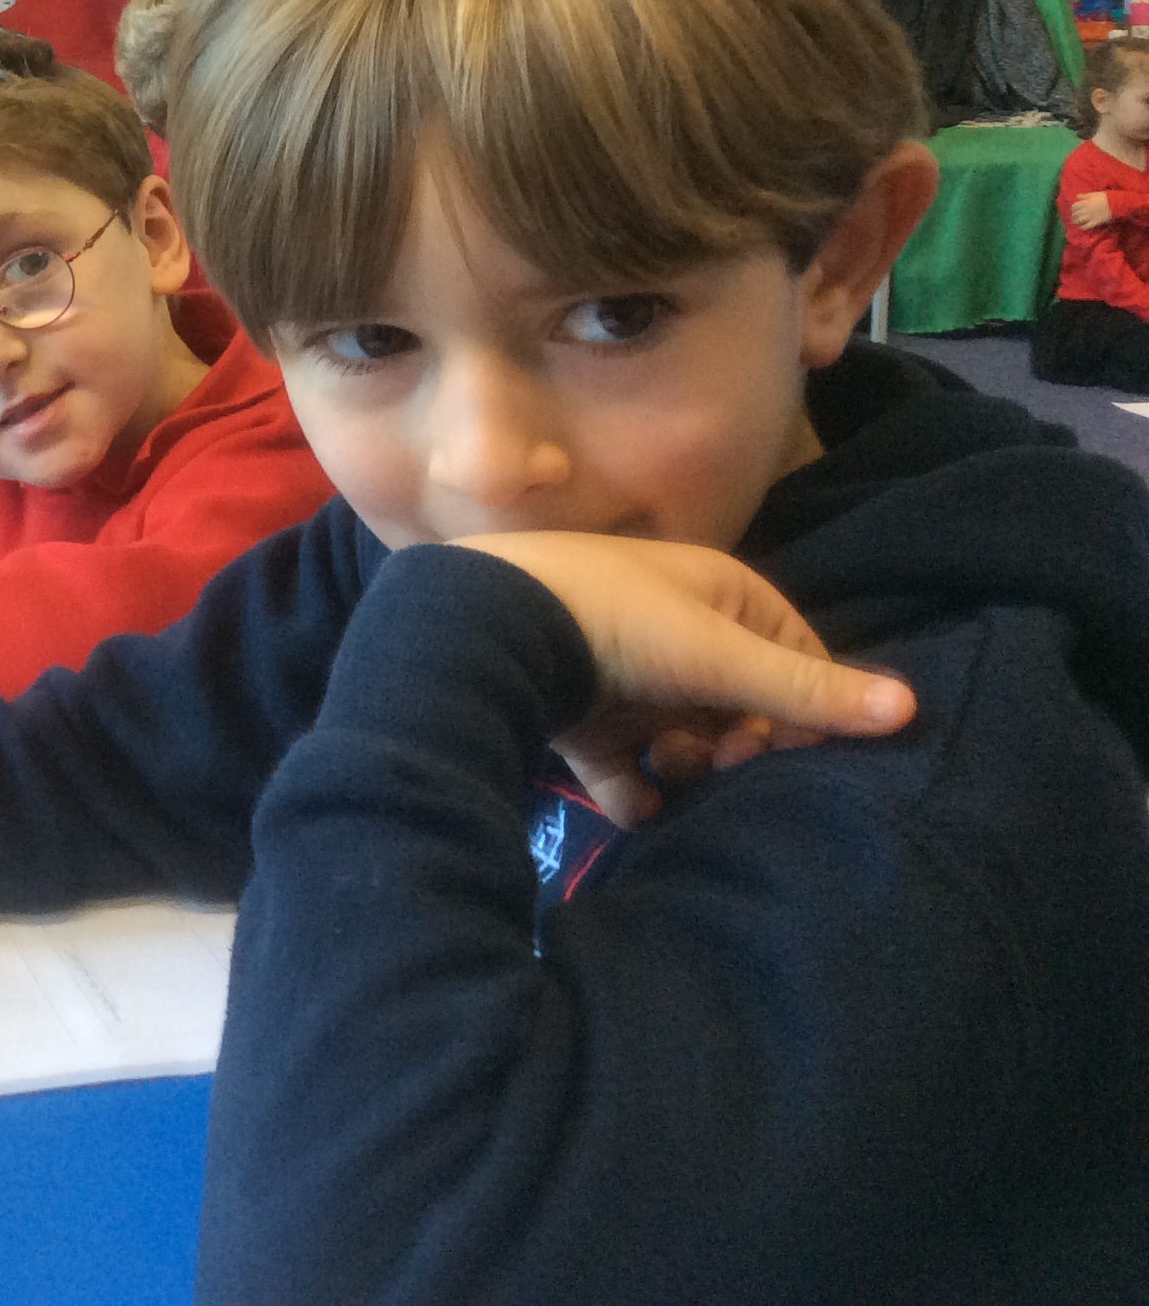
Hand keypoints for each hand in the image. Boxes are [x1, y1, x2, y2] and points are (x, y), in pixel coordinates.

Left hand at [453, 533, 915, 827]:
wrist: (488, 628)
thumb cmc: (617, 623)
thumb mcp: (717, 656)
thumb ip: (806, 691)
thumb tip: (912, 710)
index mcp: (719, 594)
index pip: (793, 656)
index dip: (801, 707)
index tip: (790, 745)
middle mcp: (677, 631)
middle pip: (741, 706)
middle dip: (740, 742)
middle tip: (723, 759)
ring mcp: (627, 678)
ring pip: (688, 741)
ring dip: (690, 766)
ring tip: (673, 768)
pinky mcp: (582, 723)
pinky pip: (629, 774)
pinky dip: (636, 796)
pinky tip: (639, 805)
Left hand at [1073, 191, 1113, 230]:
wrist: (1116, 204)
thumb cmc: (1106, 197)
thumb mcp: (1094, 194)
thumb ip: (1085, 196)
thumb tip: (1077, 197)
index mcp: (1085, 203)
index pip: (1074, 207)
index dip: (1073, 208)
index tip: (1074, 209)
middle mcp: (1086, 210)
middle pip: (1075, 214)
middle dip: (1074, 215)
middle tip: (1074, 216)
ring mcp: (1090, 217)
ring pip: (1079, 221)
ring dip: (1076, 222)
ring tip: (1076, 222)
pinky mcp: (1095, 222)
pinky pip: (1086, 226)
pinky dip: (1083, 227)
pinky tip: (1082, 228)